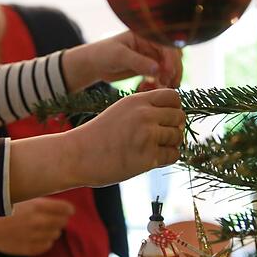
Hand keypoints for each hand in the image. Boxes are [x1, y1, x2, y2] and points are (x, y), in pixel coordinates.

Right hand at [0, 197, 73, 255]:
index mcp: (37, 206)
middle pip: (63, 222)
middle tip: (56, 218)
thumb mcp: (22, 198)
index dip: (68, 209)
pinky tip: (38, 236)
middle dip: (61, 219)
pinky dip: (45, 241)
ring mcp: (34, 237)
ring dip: (52, 230)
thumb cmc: (2, 208)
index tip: (68, 210)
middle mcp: (38, 222)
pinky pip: (46, 246)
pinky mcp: (29, 249)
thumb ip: (40, 201)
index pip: (65, 209)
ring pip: (56, 235)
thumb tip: (59, 205)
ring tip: (43, 227)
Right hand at [8, 89, 184, 201]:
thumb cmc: (99, 135)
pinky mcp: (148, 158)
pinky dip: (165, 158)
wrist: (77, 155)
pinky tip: (150, 159)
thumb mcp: (121, 110)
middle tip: (159, 137)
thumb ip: (145, 108)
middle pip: (179, 117)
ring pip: (177, 137)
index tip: (165, 119)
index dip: (174, 108)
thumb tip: (177, 115)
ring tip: (151, 148)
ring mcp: (147, 136)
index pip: (174, 97)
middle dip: (173, 127)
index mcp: (137, 101)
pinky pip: (172, 155)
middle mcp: (145, 115)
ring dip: (169, 144)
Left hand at [62, 32, 182, 91]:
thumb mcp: (119, 56)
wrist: (94, 65)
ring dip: (169, 78)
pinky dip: (160, 83)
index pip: (166, 45)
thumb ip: (138, 62)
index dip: (171, 58)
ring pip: (169, 68)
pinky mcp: (149, 69)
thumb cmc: (103, 54)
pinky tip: (151, 89)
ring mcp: (151, 57)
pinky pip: (161, 76)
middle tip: (168, 84)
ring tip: (162, 88)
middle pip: (173, 57)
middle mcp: (152, 44)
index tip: (168, 72)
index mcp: (146, 35)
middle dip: (173, 70)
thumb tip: (158, 69)